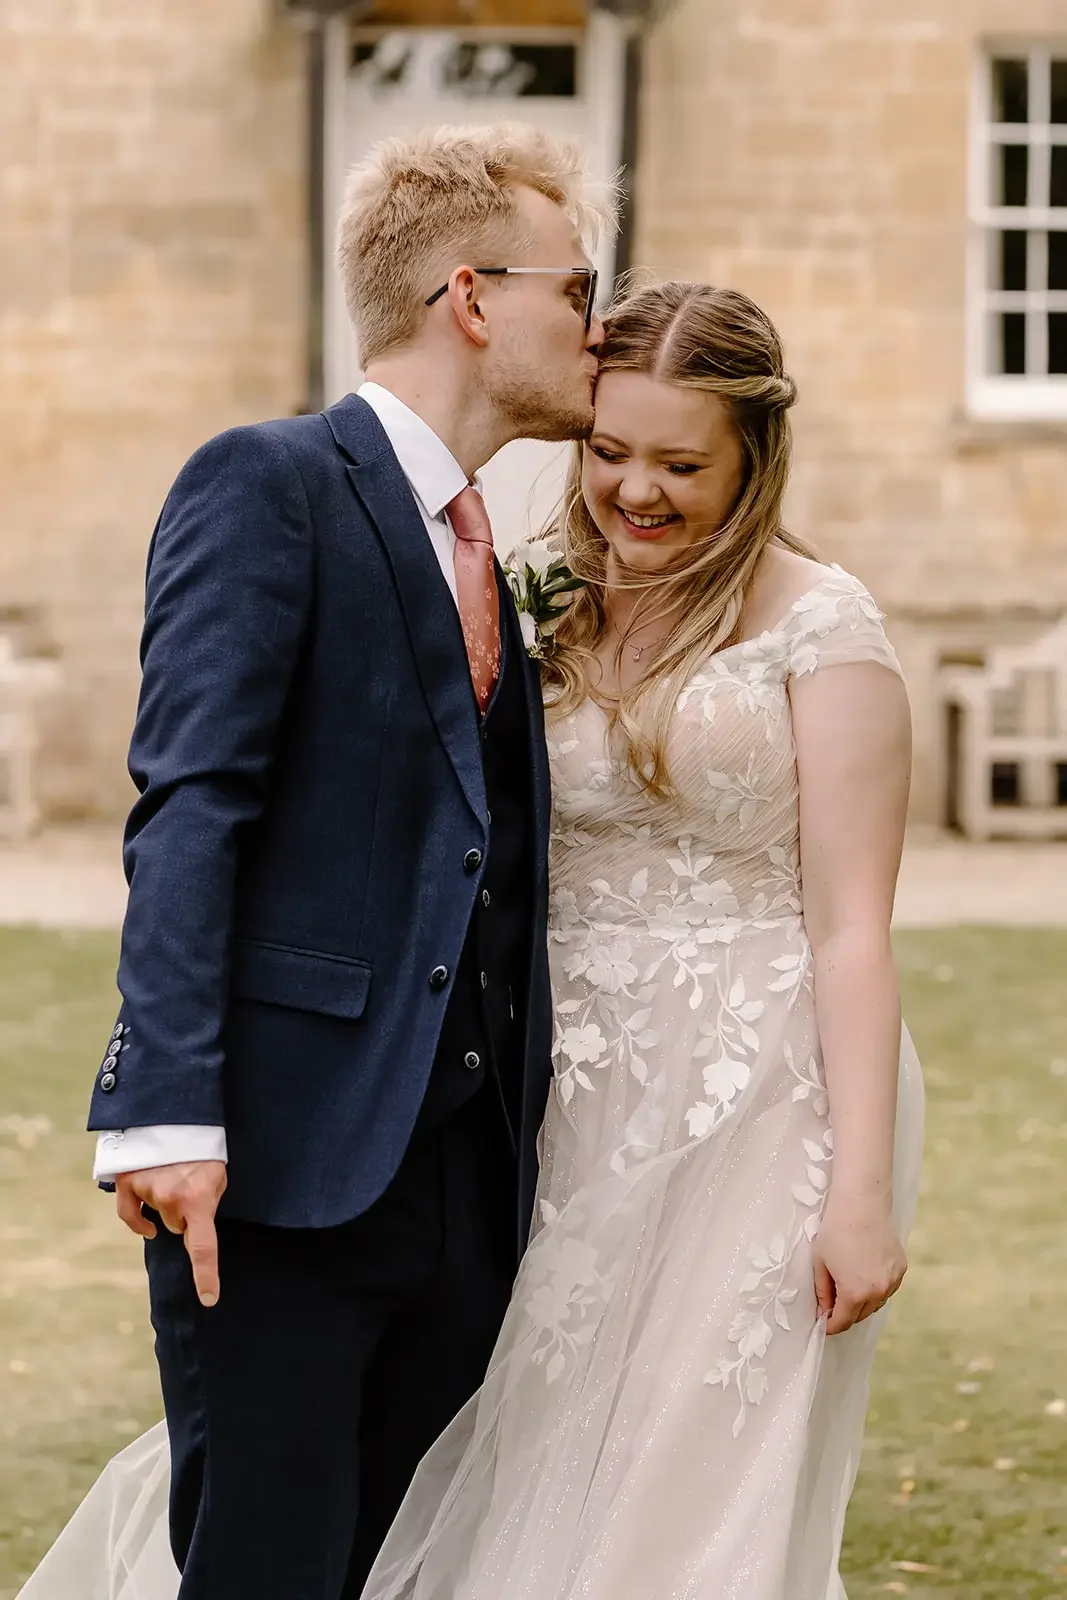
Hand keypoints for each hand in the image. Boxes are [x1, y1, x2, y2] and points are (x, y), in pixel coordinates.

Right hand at [116, 1160, 227, 1307]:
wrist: (178, 1111)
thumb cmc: (204, 1146)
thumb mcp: (218, 1175)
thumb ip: (207, 1203)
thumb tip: (194, 1226)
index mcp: (198, 1200)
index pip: (203, 1248)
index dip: (206, 1276)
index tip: (209, 1298)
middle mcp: (170, 1199)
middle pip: (177, 1226)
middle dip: (185, 1212)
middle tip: (192, 1185)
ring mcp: (146, 1190)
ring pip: (159, 1216)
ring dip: (166, 1203)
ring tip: (176, 1175)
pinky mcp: (127, 1181)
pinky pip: (129, 1215)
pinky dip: (138, 1221)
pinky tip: (147, 1226)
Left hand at [811, 1189, 905, 1335]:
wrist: (861, 1204)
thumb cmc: (835, 1230)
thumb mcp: (820, 1263)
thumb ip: (823, 1292)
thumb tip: (824, 1311)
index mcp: (855, 1293)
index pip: (843, 1322)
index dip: (831, 1325)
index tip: (823, 1324)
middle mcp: (878, 1292)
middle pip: (860, 1315)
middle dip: (846, 1314)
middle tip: (832, 1306)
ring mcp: (892, 1281)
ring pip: (876, 1303)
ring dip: (862, 1303)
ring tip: (848, 1288)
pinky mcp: (901, 1269)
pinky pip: (887, 1288)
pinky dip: (876, 1288)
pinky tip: (865, 1275)